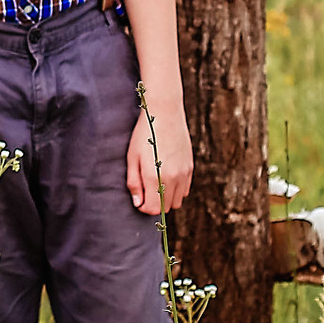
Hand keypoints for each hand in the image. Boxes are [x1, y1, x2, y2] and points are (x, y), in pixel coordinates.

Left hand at [127, 99, 192, 215]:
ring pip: (177, 202)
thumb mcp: (132, 158)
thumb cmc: (144, 135)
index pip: (152, 209)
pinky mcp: (190, 168)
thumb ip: (134, 183)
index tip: (139, 197)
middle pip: (165, 208)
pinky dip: (176, 190)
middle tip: (146, 188)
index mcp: (154, 176)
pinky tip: (167, 176)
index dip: (143, 207)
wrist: (165, 113)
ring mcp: (184, 173)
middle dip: (154, 203)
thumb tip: (138, 203)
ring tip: (156, 183)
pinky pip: (185, 190)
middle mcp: (172, 178)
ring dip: (166, 198)